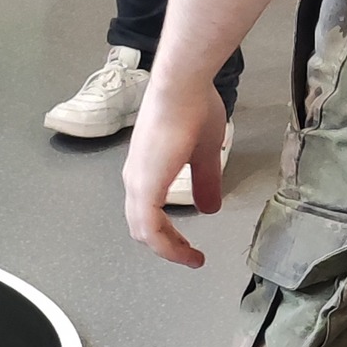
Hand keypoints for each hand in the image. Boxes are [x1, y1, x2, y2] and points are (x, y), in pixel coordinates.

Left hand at [122, 69, 228, 268]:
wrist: (182, 87)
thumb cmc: (193, 107)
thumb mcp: (204, 153)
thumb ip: (205, 181)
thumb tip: (211, 207)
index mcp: (147, 168)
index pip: (147, 211)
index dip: (167, 232)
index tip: (189, 245)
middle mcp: (136, 177)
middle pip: (142, 226)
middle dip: (167, 245)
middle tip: (189, 256)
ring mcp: (138, 182)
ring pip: (143, 231)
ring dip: (168, 249)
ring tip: (190, 258)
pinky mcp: (145, 186)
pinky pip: (150, 228)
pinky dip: (166, 245)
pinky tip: (184, 252)